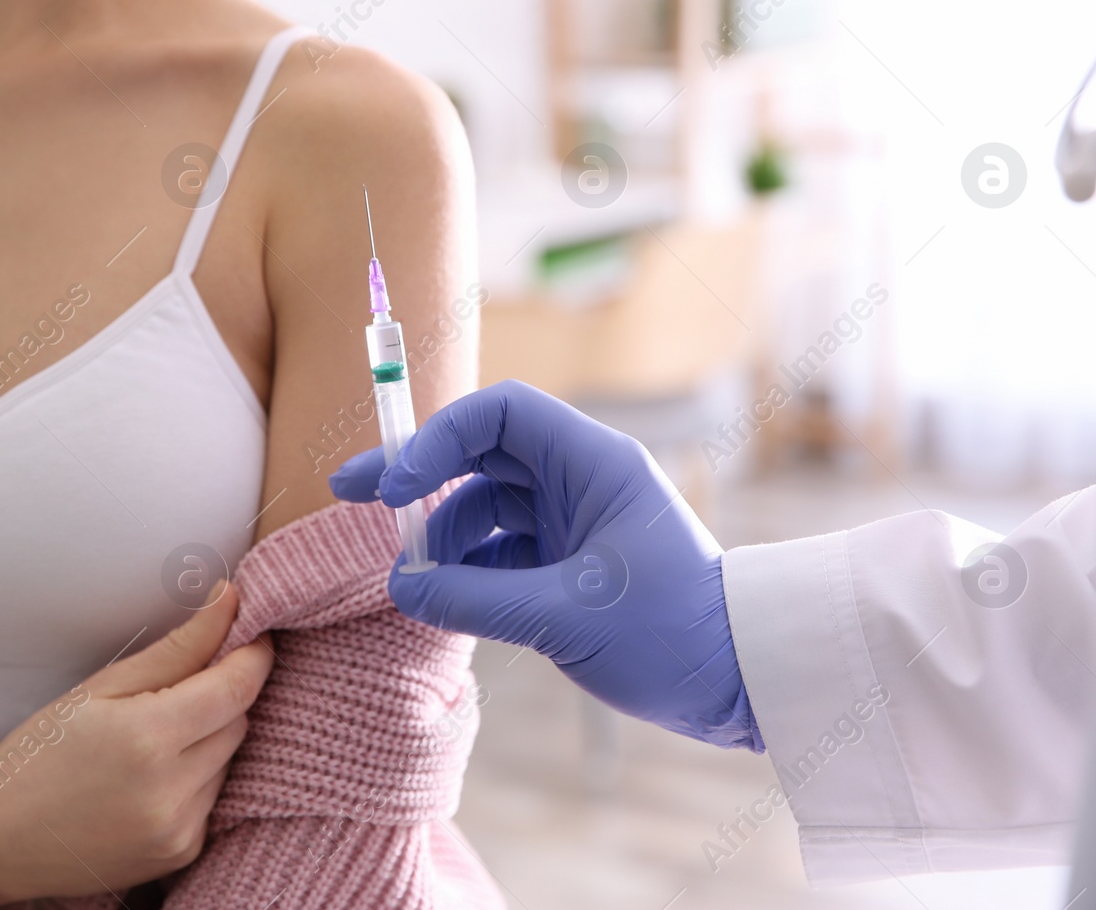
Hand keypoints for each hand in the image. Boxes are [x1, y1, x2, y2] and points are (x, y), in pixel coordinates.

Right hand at [0, 584, 273, 908]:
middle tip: (174, 691)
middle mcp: (170, 793)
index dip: (253, 653)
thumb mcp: (104, 685)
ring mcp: (178, 831)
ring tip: (151, 742)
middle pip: (237, 722)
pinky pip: (214, 799)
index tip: (252, 632)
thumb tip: (232, 599)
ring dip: (208, 741)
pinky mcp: (181, 854)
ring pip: (229, 760)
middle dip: (219, 697)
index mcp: (148, 739)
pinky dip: (197, 780)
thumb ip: (179, 646)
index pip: (238, 687)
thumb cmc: (43, 750)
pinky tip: (152, 780)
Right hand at [330, 380, 759, 749]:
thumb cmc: (674, 633)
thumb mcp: (566, 616)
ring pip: (485, 506)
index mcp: (593, 464)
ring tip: (412, 581)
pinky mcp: (572, 563)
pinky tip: (442, 599)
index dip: (437, 438)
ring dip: (442, 537)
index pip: (499, 414)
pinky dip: (467, 570)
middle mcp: (581, 480)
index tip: (393, 487)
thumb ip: (474, 597)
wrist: (743, 682)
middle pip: (480, 453)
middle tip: (352, 497)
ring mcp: (575, 521)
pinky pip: (502, 550)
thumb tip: (400, 588)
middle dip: (419, 477)